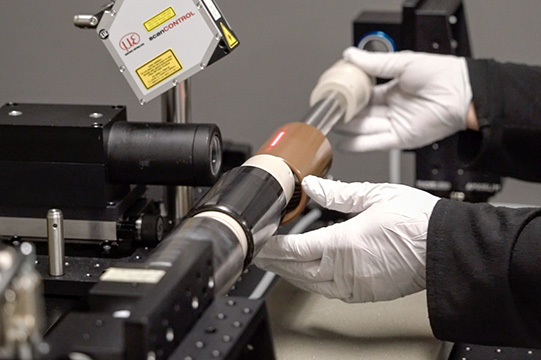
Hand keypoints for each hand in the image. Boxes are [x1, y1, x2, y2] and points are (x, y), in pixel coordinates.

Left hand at [254, 176, 439, 302]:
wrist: (447, 247)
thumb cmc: (418, 221)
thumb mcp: (375, 195)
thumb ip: (338, 193)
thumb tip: (313, 186)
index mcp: (345, 244)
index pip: (296, 248)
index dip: (274, 245)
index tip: (262, 239)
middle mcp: (347, 270)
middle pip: (297, 270)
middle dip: (275, 262)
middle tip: (260, 253)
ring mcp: (356, 285)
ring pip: (311, 284)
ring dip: (290, 274)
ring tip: (277, 263)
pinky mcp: (366, 293)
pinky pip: (329, 292)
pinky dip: (312, 283)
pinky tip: (307, 274)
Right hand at [334, 48, 472, 151]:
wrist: (462, 93)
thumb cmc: (441, 75)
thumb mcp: (401, 63)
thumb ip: (374, 64)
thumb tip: (350, 55)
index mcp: (392, 90)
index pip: (364, 96)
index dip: (349, 97)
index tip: (334, 96)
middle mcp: (392, 108)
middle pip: (362, 115)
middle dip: (345, 115)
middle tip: (329, 114)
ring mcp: (395, 124)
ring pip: (365, 129)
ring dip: (348, 130)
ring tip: (331, 127)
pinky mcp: (400, 139)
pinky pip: (375, 143)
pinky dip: (358, 145)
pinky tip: (343, 143)